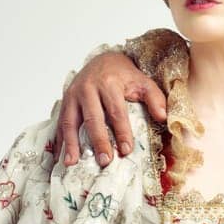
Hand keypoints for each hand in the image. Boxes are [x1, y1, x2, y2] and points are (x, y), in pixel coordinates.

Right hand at [46, 51, 168, 168]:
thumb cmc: (124, 76)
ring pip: (70, 121)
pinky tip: (62, 157)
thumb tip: (163, 117)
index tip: (127, 150)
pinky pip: (60, 122)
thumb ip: (155, 98)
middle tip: (105, 161)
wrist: (103, 60)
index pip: (116, 111)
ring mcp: (73, 95)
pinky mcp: (65, 101)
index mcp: (108, 84)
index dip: (122, 131)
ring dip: (71, 143)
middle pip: (93, 118)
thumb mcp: (143, 82)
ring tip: (72, 163)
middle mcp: (87, 88)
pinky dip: (60, 141)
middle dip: (98, 141)